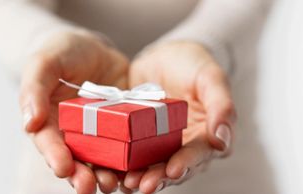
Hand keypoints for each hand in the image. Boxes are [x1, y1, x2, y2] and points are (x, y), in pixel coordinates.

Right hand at [19, 30, 127, 193]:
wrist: (89, 48)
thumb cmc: (59, 53)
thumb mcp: (43, 63)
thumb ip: (34, 89)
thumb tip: (30, 123)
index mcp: (49, 122)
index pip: (49, 143)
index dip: (55, 157)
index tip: (63, 168)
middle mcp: (73, 133)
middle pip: (76, 159)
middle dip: (82, 176)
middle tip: (89, 187)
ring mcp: (99, 132)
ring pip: (102, 159)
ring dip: (107, 174)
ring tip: (114, 183)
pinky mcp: (122, 126)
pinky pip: (127, 145)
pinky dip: (131, 159)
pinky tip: (138, 167)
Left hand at [123, 41, 236, 192]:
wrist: (166, 55)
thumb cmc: (193, 65)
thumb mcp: (210, 78)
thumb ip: (221, 106)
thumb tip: (222, 141)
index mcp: (205, 135)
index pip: (198, 155)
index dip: (186, 164)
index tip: (173, 170)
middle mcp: (182, 145)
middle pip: (172, 167)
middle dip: (158, 177)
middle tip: (143, 185)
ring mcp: (159, 142)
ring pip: (150, 164)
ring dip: (139, 176)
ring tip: (127, 183)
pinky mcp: (137, 137)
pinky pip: (130, 152)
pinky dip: (122, 162)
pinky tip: (112, 169)